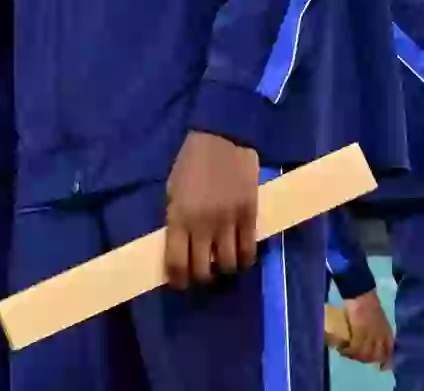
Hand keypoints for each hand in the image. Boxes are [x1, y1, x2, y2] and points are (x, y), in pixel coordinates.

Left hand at [164, 131, 259, 289]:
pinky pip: (249, 251)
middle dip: (200, 277)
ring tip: (222, 263)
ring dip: (224, 269)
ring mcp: (228, 222)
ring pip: (229, 265)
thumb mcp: (173, 190)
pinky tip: (240, 254)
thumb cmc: (191, 163)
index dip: (177, 280)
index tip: (179, 284)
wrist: (223, 139)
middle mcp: (203, 225)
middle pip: (203, 270)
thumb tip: (179, 248)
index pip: (176, 262)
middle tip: (201, 274)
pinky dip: (244, 258)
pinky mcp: (250, 217)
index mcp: (178, 217)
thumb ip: (176, 220)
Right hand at [337, 291, 393, 369]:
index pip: (389, 352)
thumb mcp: (379, 318)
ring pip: (365, 354)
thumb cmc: (369, 303)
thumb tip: (373, 338)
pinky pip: (355, 347)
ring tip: (346, 354)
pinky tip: (341, 349)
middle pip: (376, 356)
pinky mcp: (360, 332)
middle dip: (367, 360)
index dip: (386, 362)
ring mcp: (371, 335)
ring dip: (355, 357)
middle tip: (356, 358)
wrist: (361, 293)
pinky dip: (348, 351)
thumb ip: (379, 328)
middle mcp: (381, 337)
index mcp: (387, 333)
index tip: (380, 367)